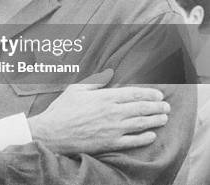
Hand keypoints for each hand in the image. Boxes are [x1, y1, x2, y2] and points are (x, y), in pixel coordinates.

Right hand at [28, 69, 169, 154]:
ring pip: (141, 124)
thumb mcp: (75, 89)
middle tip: (166, 106)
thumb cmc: (61, 109)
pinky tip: (152, 135)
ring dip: (155, 120)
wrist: (52, 133)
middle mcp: (112, 112)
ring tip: (164, 118)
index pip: (134, 93)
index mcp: (104, 97)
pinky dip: (145, 138)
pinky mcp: (110, 143)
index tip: (159, 94)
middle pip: (141, 108)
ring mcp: (113, 129)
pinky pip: (133, 141)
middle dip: (157, 106)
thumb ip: (95, 82)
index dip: (149, 93)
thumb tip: (108, 74)